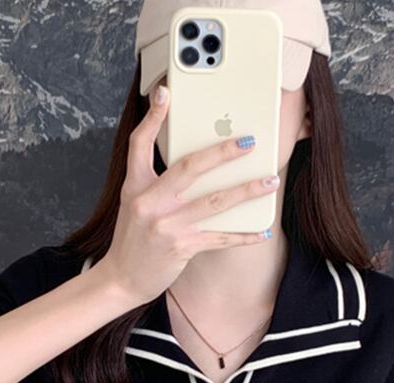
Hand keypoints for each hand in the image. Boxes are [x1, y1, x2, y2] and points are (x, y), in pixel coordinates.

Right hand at [97, 83, 281, 307]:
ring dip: (246, 191)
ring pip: (213, 202)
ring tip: (270, 181)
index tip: (165, 93)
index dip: (152, 118)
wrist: (123, 278)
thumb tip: (193, 164)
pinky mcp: (181, 247)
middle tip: (248, 142)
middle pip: (189, 168)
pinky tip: (262, 230)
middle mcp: (149, 202)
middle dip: (222, 153)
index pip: (140, 144)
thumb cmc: (134, 238)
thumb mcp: (135, 204)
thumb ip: (156, 182)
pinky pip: (219, 237)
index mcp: (135, 186)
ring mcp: (166, 225)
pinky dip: (244, 235)